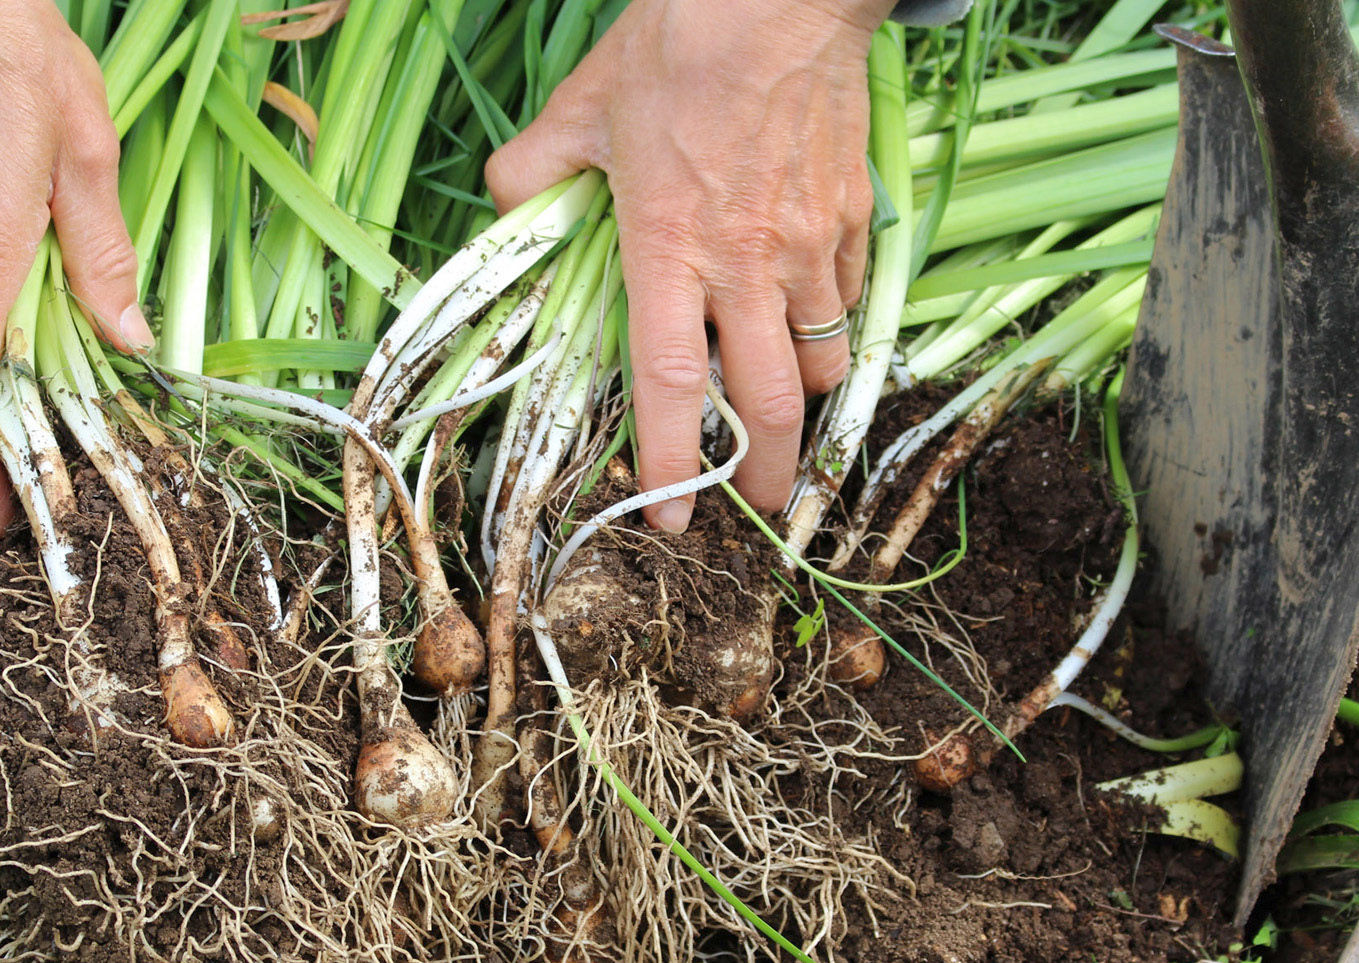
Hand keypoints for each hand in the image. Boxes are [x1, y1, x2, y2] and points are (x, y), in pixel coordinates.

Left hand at [486, 0, 892, 530]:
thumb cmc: (676, 45)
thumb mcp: (581, 107)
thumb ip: (534, 172)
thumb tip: (507, 207)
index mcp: (669, 249)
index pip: (667, 385)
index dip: (668, 463)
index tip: (670, 520)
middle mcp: (746, 264)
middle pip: (772, 402)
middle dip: (766, 473)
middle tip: (757, 508)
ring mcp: (808, 245)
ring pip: (823, 361)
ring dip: (806, 403)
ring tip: (788, 420)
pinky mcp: (851, 217)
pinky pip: (847, 301)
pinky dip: (831, 328)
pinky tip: (810, 324)